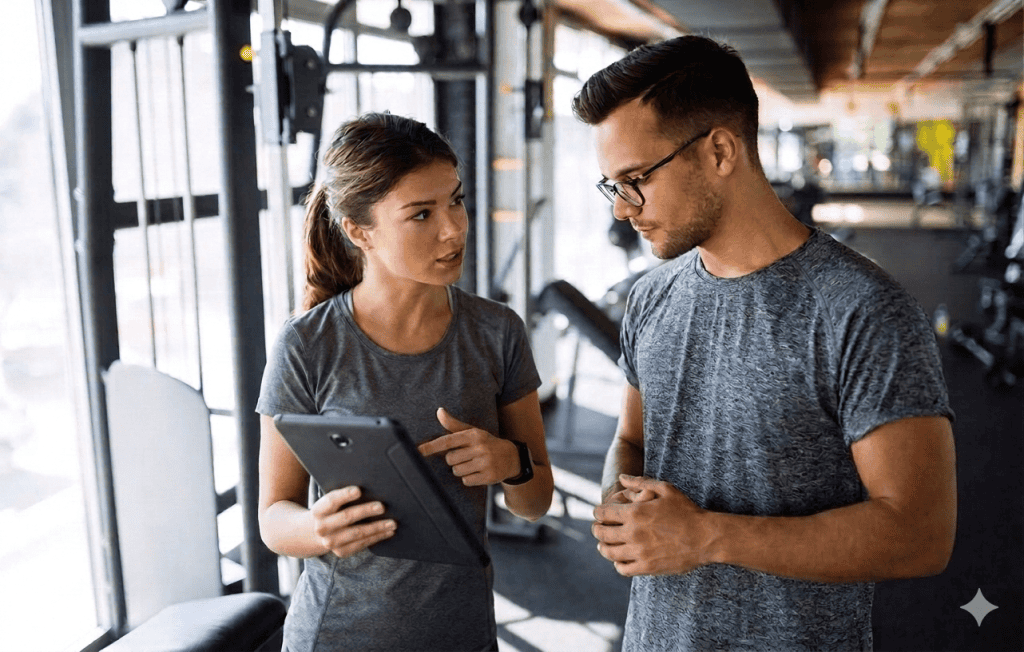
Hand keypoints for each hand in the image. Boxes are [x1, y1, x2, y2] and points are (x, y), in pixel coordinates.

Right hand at [311, 485, 395, 557]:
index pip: (331, 501)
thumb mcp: (332, 503)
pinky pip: (362, 544)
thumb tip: (371, 487)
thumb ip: (344, 496)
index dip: (344, 495)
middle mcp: (322, 528)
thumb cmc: (333, 511)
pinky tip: (388, 532)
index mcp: (319, 511)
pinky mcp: (341, 552)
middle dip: (366, 511)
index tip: (358, 490)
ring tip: (392, 523)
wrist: (319, 533)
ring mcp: (331, 542)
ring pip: (357, 533)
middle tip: (382, 506)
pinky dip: (377, 537)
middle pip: (347, 517)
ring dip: (377, 527)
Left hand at [418, 407, 519, 485]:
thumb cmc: (486, 443)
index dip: (431, 446)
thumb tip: (439, 411)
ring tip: (473, 464)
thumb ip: (453, 424)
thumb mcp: (473, 432)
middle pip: (450, 459)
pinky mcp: (489, 476)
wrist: (512, 457)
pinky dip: (469, 478)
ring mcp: (486, 462)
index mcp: (474, 435)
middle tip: (466, 457)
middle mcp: (480, 448)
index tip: (418, 451)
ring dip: (461, 470)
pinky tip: (478, 472)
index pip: (447, 441)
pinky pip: (466, 481)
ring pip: (457, 471)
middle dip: (454, 460)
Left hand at [592, 474, 711, 576]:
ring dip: (603, 547)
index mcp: (635, 512)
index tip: (599, 514)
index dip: (598, 512)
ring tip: (604, 545)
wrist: (705, 537)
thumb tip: (621, 478)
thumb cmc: (686, 510)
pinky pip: (623, 568)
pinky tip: (621, 559)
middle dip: (597, 529)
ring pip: (609, 552)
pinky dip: (618, 563)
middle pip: (601, 533)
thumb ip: (640, 482)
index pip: (602, 513)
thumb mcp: (665, 489)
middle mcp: (633, 533)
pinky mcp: (647, 567)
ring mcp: (639, 552)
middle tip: (598, 529)